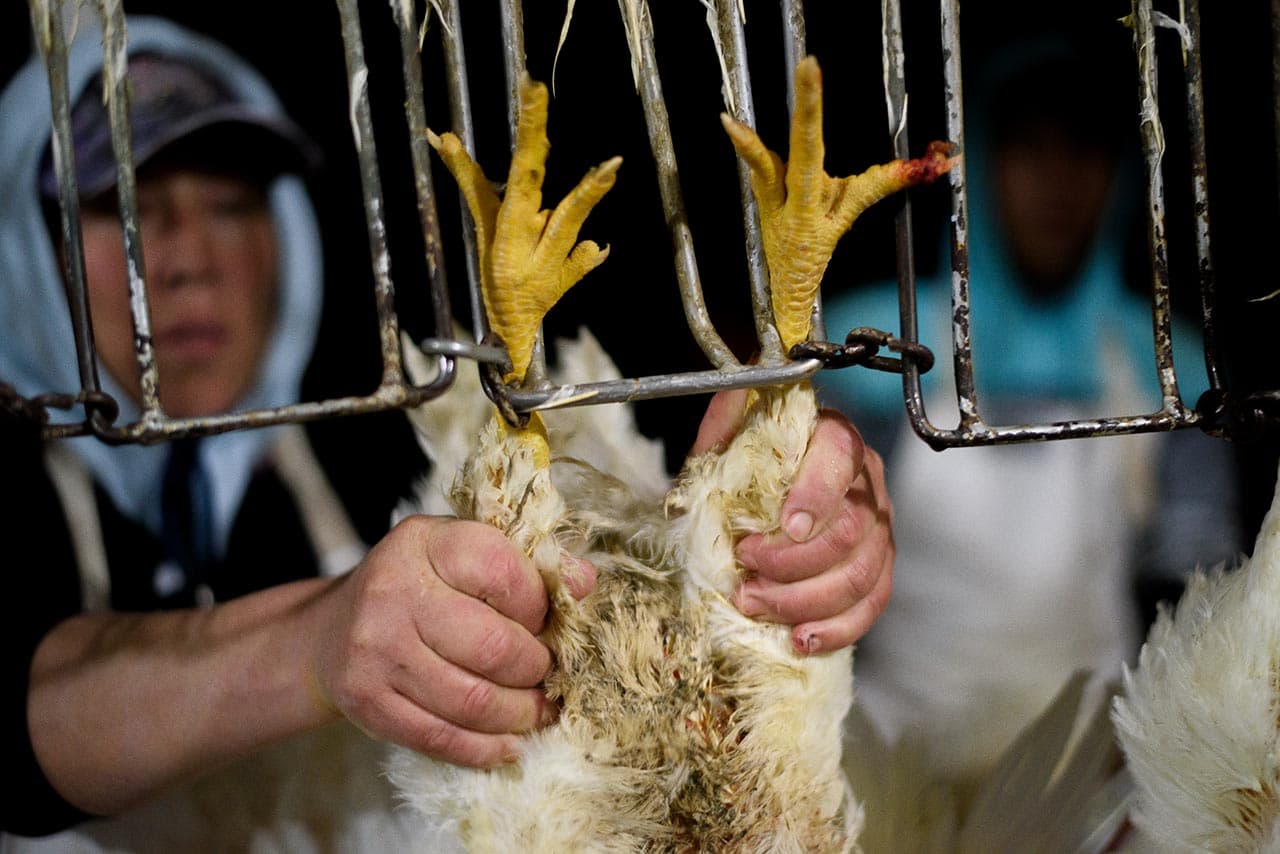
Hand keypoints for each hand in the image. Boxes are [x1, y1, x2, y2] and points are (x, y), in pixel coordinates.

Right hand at [312, 515, 595, 767]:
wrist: (330, 632)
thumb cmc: (418, 587)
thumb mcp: (462, 553)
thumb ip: (524, 563)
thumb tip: (586, 581)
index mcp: (425, 543)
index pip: (503, 573)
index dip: (539, 605)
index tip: (545, 621)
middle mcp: (393, 592)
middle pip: (494, 647)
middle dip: (537, 669)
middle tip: (548, 674)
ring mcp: (376, 651)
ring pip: (473, 701)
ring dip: (520, 714)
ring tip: (537, 710)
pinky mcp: (368, 703)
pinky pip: (442, 738)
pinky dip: (486, 748)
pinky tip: (508, 743)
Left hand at [692, 389, 894, 654]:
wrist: (751, 514)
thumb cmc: (738, 477)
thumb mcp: (721, 450)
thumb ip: (725, 425)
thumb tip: (736, 387)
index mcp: (833, 439)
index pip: (840, 457)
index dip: (817, 494)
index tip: (784, 527)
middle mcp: (866, 481)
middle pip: (851, 528)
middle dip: (793, 563)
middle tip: (745, 578)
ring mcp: (880, 529)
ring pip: (861, 573)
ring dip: (803, 600)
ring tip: (755, 605)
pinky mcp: (880, 570)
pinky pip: (872, 606)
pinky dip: (836, 628)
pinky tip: (799, 637)